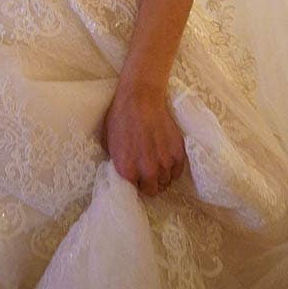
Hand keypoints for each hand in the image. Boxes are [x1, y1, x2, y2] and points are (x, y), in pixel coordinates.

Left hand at [102, 81, 185, 196]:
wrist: (140, 97)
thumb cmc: (120, 117)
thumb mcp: (109, 143)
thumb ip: (117, 162)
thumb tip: (125, 171)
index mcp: (127, 170)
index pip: (133, 190)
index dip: (134, 182)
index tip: (135, 175)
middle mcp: (147, 171)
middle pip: (153, 190)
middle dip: (149, 182)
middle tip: (147, 170)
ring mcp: (165, 163)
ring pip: (166, 181)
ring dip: (162, 174)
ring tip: (157, 161)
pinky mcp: (178, 153)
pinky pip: (178, 171)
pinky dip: (173, 167)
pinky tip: (166, 156)